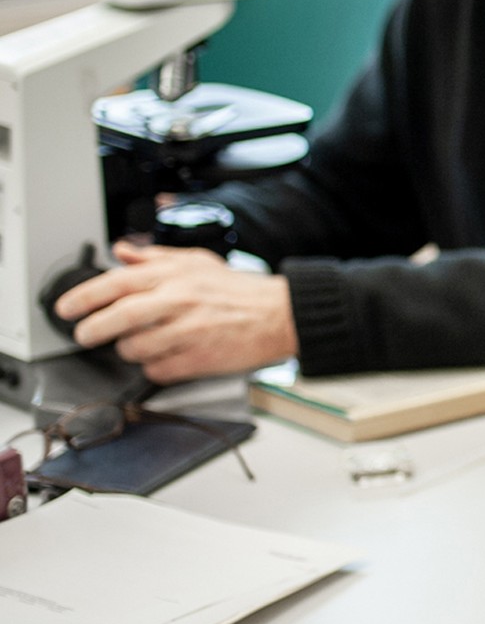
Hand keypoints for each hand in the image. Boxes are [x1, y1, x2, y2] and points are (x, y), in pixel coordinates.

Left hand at [52, 240, 296, 383]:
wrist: (281, 315)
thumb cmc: (240, 291)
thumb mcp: (198, 262)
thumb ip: (155, 257)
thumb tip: (121, 252)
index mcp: (174, 275)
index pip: (116, 284)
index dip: (83, 297)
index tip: (65, 309)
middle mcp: (178, 301)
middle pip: (117, 318)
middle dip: (92, 330)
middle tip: (85, 336)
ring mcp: (188, 332)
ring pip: (134, 348)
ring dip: (131, 351)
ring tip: (143, 344)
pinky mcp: (198, 359)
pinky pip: (158, 371)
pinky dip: (156, 368)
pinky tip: (168, 358)